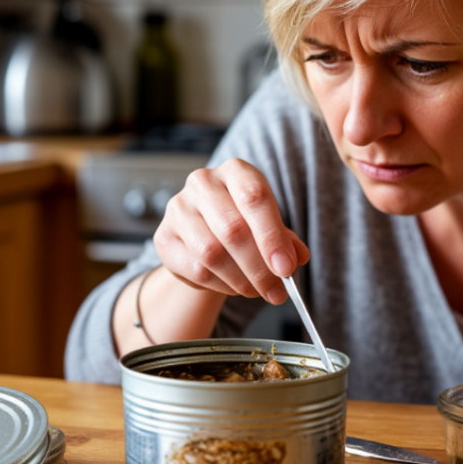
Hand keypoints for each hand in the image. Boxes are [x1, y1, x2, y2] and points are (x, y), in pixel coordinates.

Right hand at [153, 158, 309, 303]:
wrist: (204, 237)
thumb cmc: (243, 226)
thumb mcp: (270, 227)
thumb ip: (286, 240)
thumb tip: (297, 257)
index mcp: (236, 171)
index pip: (254, 198)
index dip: (272, 236)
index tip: (286, 268)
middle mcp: (203, 182)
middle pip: (232, 229)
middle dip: (259, 268)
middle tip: (276, 292)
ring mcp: (179, 208)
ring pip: (212, 252)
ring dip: (241, 280)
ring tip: (256, 290)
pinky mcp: (164, 237)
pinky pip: (196, 269)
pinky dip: (221, 285)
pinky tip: (234, 286)